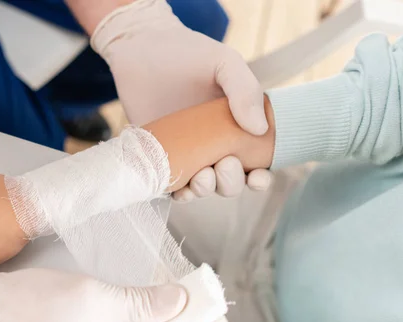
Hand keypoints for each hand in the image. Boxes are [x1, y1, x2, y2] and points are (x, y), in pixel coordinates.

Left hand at [91, 0, 271, 199]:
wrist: (141, 48)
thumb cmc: (187, 53)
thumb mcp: (224, 63)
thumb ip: (245, 90)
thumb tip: (259, 129)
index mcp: (238, 127)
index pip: (257, 162)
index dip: (261, 178)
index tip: (258, 176)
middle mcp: (215, 145)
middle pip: (231, 182)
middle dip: (231, 182)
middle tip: (224, 163)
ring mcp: (188, 153)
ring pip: (204, 188)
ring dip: (207, 190)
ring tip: (202, 177)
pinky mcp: (161, 156)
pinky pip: (172, 185)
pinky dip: (179, 193)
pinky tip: (181, 189)